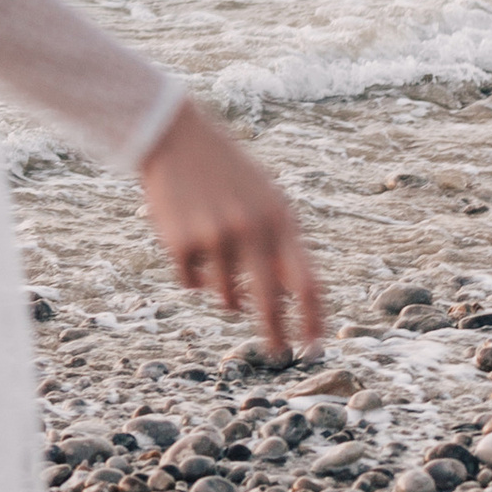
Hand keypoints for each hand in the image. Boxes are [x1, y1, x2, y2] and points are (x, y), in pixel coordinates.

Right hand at [137, 101, 322, 359]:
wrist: (174, 137)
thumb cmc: (227, 173)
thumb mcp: (265, 200)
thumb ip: (281, 245)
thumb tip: (296, 302)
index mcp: (280, 218)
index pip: (308, 281)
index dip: (314, 319)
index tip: (316, 346)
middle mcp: (251, 230)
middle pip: (270, 304)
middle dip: (276, 335)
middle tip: (279, 354)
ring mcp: (215, 238)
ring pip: (226, 297)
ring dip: (224, 289)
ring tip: (214, 249)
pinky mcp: (181, 244)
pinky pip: (192, 283)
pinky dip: (192, 272)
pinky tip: (188, 237)